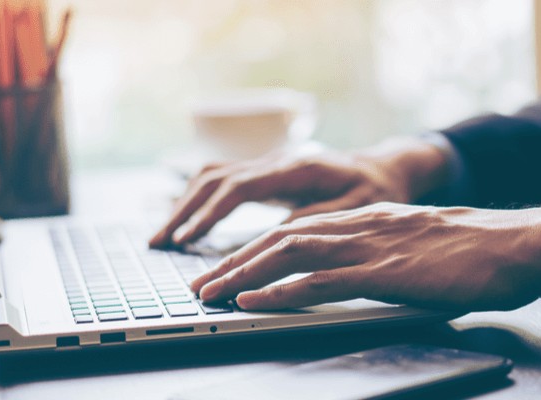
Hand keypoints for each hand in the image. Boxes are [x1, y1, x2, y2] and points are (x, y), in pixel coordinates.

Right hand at [150, 138, 449, 247]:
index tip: (185, 239)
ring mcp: (266, 164)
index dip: (208, 214)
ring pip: (211, 176)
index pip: (238, 187)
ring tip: (162, 238)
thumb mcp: (357, 208)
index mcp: (295, 168)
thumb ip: (316, 219)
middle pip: (213, 179)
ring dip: (183, 205)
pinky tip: (183, 221)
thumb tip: (275, 238)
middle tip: (158, 244)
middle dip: (182, 212)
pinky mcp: (263, 173)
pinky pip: (220, 180)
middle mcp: (275, 161)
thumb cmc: (374, 190)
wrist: (383, 168)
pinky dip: (196, 199)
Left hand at [189, 203, 540, 312]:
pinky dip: (277, 291)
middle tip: (201, 284)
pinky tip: (251, 301)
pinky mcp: (383, 272)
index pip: (301, 229)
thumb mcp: (430, 249)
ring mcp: (371, 246)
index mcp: (373, 219)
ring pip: (288, 254)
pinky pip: (318, 281)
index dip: (259, 249)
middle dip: (235, 261)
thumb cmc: (487, 254)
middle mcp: (363, 225)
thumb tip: (382, 276)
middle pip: (282, 238)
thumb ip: (398, 256)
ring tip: (210, 293)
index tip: (230, 268)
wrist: (523, 245)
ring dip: (242, 275)